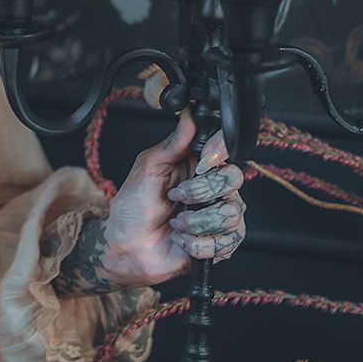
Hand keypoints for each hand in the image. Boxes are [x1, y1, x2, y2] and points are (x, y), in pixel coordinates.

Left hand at [100, 112, 244, 287]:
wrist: (127, 246)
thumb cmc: (134, 206)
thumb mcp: (148, 167)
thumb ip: (173, 143)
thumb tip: (188, 114)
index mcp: (198, 166)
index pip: (226, 151)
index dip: (218, 154)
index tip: (200, 164)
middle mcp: (214, 189)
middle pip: (235, 179)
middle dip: (202, 191)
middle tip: (178, 197)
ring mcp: (220, 216)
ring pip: (232, 213)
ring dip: (197, 222)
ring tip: (177, 223)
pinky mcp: (221, 243)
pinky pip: (227, 240)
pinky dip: (199, 243)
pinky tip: (184, 240)